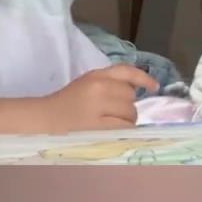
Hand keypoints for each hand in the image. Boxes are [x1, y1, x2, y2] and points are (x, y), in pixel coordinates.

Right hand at [43, 65, 157, 131]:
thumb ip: (110, 82)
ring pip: (130, 112)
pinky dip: (124, 128)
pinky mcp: (98, 125)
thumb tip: (137, 89)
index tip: (154, 87)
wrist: (46, 117)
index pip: (127, 72)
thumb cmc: (68, 101)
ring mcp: (99, 107)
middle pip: (131, 96)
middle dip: (127, 105)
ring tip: (111, 121)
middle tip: (114, 111)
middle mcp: (100, 87)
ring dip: (127, 119)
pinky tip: (114, 129)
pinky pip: (124, 126)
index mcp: (96, 74)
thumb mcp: (88, 82)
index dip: (144, 78)